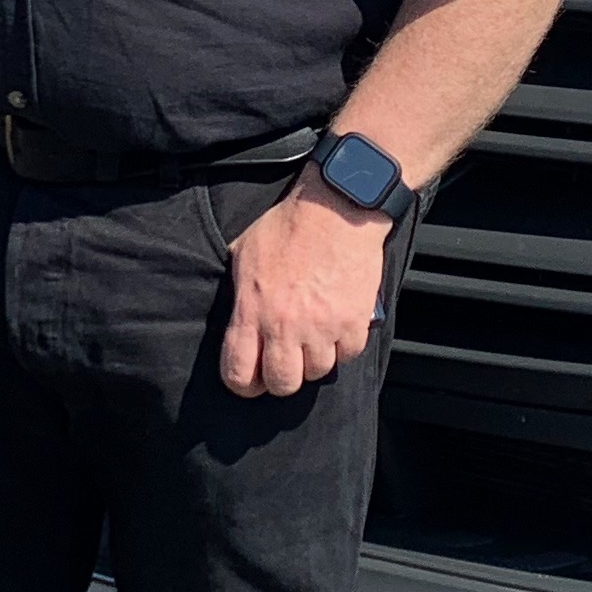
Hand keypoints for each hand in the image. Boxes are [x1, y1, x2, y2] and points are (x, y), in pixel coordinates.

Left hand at [220, 180, 389, 399]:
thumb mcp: (245, 253)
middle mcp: (285, 325)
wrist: (336, 207)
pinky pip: (348, 355)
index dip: (242, 384)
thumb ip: (240, 294)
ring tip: (313, 340)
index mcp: (252, 310)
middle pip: (282, 384)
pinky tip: (337, 328)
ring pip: (317, 372)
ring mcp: (321, 326)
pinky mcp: (353, 322)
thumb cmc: (288, 225)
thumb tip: (237, 319)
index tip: (249, 380)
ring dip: (314, 360)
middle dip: (281, 379)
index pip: (238, 373)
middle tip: (285, 365)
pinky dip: (343, 346)